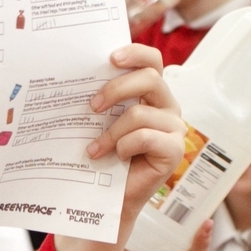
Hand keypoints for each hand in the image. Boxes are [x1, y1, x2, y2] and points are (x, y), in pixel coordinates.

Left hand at [53, 44, 183, 250]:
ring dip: (111, 131)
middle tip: (90, 106)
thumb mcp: (97, 122)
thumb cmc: (101, 157)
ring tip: (94, 148)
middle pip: (151, 77)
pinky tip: (115, 158)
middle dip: (116, 88)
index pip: (152, 60)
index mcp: (150, 93)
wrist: (106, 199)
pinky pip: (146, 136)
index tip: (109, 57)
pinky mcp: (175, 151)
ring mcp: (174, 128)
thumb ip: (98, 98)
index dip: (135, 52)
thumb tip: (75, 75)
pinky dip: (124, 146)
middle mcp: (166, 106)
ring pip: (141, 112)